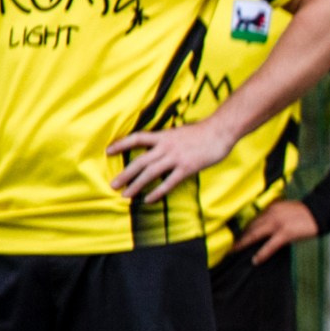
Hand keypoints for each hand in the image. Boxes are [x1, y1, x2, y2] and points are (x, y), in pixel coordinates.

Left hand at [108, 118, 237, 202]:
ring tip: (125, 195)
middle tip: (113, 185)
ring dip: (136, 185)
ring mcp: (176, 157)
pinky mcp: (187, 167)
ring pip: (150, 173)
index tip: (108, 151)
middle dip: (125, 174)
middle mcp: (166, 146)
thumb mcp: (181, 132)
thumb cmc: (203, 132)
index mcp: (163, 136)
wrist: (221, 130)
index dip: (121, 144)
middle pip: (140, 161)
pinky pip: (168, 182)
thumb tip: (160, 149)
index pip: (137, 138)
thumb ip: (169, 141)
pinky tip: (148, 200)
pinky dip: (157, 192)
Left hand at [232, 199, 320, 262]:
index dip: (241, 226)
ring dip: (243, 243)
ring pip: (255, 235)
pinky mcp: (286, 233)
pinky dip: (262, 253)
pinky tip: (256, 260)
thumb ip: (274, 214)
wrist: (321, 210)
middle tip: (225, 242)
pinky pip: (270, 246)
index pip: (252, 218)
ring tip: (232, 251)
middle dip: (237, 235)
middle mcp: (271, 214)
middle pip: (249, 226)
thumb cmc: (306, 212)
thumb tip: (265, 225)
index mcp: (271, 207)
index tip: (231, 232)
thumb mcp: (286, 209)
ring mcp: (278, 224)